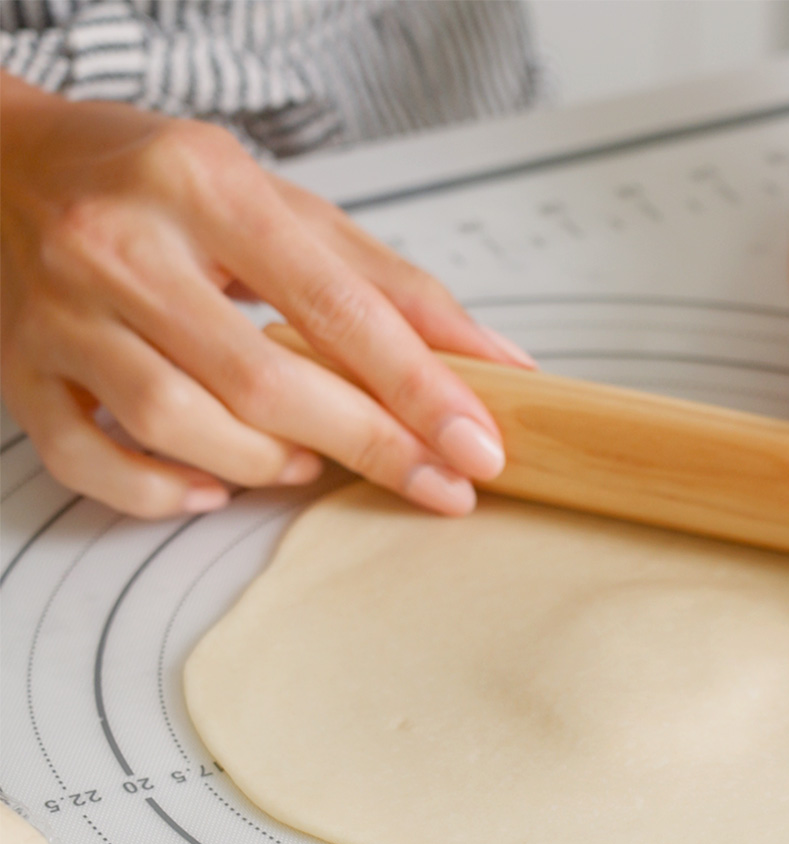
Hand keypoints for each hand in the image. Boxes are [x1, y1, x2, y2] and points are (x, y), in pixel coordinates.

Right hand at [0, 73, 532, 518]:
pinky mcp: (20, 368)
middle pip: (262, 380)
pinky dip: (159, 492)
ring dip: (265, 465)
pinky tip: (211, 487)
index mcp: (201, 185)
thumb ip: (387, 282)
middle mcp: (120, 244)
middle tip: (437, 486)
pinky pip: (87, 460)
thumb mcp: (278, 203)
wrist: (3, 162)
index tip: (477, 447)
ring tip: (310, 461)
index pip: (334, 306)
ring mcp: (59, 313)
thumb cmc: (158, 182)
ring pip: (175, 425)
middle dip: (369, 445)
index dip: (418, 388)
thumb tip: (496, 360)